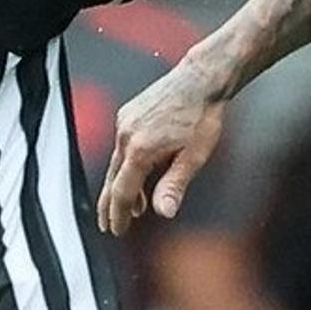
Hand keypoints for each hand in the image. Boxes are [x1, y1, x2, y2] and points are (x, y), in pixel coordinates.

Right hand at [98, 51, 233, 233]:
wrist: (201, 78)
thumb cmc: (203, 116)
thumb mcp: (194, 156)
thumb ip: (174, 185)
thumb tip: (163, 213)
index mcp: (140, 150)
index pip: (123, 192)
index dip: (119, 215)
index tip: (117, 231)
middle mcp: (126, 136)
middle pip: (112, 180)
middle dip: (110, 206)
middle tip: (108, 226)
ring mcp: (124, 123)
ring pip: (116, 163)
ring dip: (121, 186)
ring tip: (133, 208)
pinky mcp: (127, 114)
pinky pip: (121, 147)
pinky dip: (126, 165)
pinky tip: (139, 173)